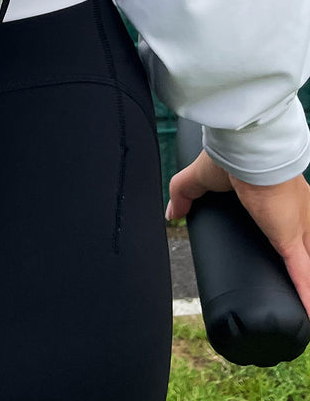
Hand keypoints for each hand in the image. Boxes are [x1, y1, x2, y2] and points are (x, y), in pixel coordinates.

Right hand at [167, 149, 309, 317]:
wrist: (246, 152)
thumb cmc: (228, 157)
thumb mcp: (200, 177)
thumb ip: (184, 193)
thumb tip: (172, 213)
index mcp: (275, 202)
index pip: (286, 229)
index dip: (287, 243)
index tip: (279, 258)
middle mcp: (294, 218)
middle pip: (303, 251)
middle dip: (301, 265)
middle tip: (295, 290)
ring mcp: (296, 230)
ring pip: (306, 267)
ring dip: (306, 287)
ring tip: (305, 309)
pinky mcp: (291, 240)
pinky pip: (302, 275)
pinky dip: (306, 296)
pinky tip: (308, 316)